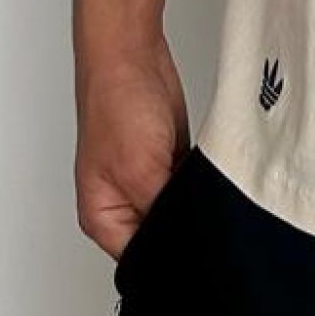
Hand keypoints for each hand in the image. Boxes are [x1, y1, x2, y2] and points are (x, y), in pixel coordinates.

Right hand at [75, 35, 189, 261]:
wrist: (131, 54)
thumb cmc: (116, 103)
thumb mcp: (142, 173)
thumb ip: (165, 215)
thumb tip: (191, 245)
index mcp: (102, 218)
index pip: (144, 260)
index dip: (175, 260)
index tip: (204, 256)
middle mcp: (121, 206)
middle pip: (163, 237)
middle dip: (188, 229)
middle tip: (211, 222)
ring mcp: (145, 184)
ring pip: (181, 212)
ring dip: (196, 204)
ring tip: (205, 192)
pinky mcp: (167, 164)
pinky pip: (191, 188)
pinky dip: (202, 184)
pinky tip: (212, 177)